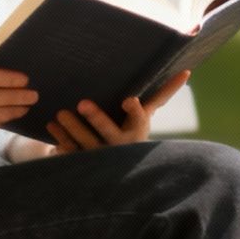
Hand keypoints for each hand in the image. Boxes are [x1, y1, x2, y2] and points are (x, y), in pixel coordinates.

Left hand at [45, 71, 189, 153]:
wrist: (114, 168)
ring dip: (72, 128)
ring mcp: (100, 157)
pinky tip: (51, 126)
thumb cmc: (130, 130)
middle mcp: (119, 147)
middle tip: (82, 103)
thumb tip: (188, 71)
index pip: (139, 121)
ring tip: (59, 114)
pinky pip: (70, 152)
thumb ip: (163, 93)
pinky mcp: (82, 165)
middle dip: (96, 118)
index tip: (128, 100)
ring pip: (85, 143)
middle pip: (108, 133)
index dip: (134, 111)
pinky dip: (60, 139)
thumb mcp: (145, 115)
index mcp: (136, 132)